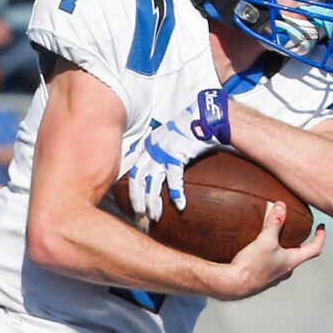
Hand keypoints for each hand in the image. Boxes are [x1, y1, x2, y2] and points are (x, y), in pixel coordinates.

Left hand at [121, 84, 232, 220]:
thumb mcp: (169, 134)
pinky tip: (180, 205)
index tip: (129, 198)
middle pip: (136, 179)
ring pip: (151, 184)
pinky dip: (176, 194)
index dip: (128, 184)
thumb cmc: (190, 126)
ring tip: (154, 216)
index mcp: (147, 144)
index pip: (131, 166)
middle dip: (136, 199)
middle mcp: (151, 149)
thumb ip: (160, 147)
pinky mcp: (176, 156)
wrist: (204, 116)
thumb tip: (159, 164)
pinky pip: (173, 180)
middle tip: (139, 214)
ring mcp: (162, 153)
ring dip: (152, 202)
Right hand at [211, 202, 326, 298]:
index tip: (321, 227)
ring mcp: (273, 276)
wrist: (232, 285)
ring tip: (274, 237)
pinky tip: (257, 248)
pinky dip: (268, 254)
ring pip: (283, 259)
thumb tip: (281, 206)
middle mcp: (285, 270)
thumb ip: (274, 222)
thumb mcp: (265, 241)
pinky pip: (269, 263)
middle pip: (298, 254)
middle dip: (298, 241)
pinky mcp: (260, 277)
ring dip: (282, 248)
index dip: (320, 237)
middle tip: (295, 229)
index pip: (315, 249)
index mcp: (291, 262)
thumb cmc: (251, 267)